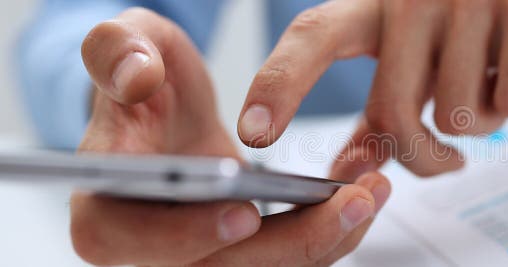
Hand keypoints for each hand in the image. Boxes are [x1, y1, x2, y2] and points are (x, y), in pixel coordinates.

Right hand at [74, 8, 390, 265]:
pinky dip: (326, 232)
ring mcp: (198, 252)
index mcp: (103, 205)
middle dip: (290, 243)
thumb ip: (119, 51)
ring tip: (370, 194)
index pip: (127, 239)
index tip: (244, 212)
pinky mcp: (236, 249)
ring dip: (324, 240)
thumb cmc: (143, 79)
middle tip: (350, 203)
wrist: (166, 108)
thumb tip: (136, 75)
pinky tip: (362, 197)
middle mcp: (150, 245)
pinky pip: (285, 255)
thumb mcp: (126, 45)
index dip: (185, 235)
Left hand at [236, 0, 507, 176]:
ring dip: (482, 124)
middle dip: (424, 157)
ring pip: (457, 116)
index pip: (313, 38)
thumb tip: (351, 169)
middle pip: (391, 113)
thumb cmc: (472, 25)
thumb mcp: (418, 58)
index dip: (280, 84)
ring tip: (491, 85)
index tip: (256, 133)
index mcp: (375, 4)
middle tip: (448, 161)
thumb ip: (385, 109)